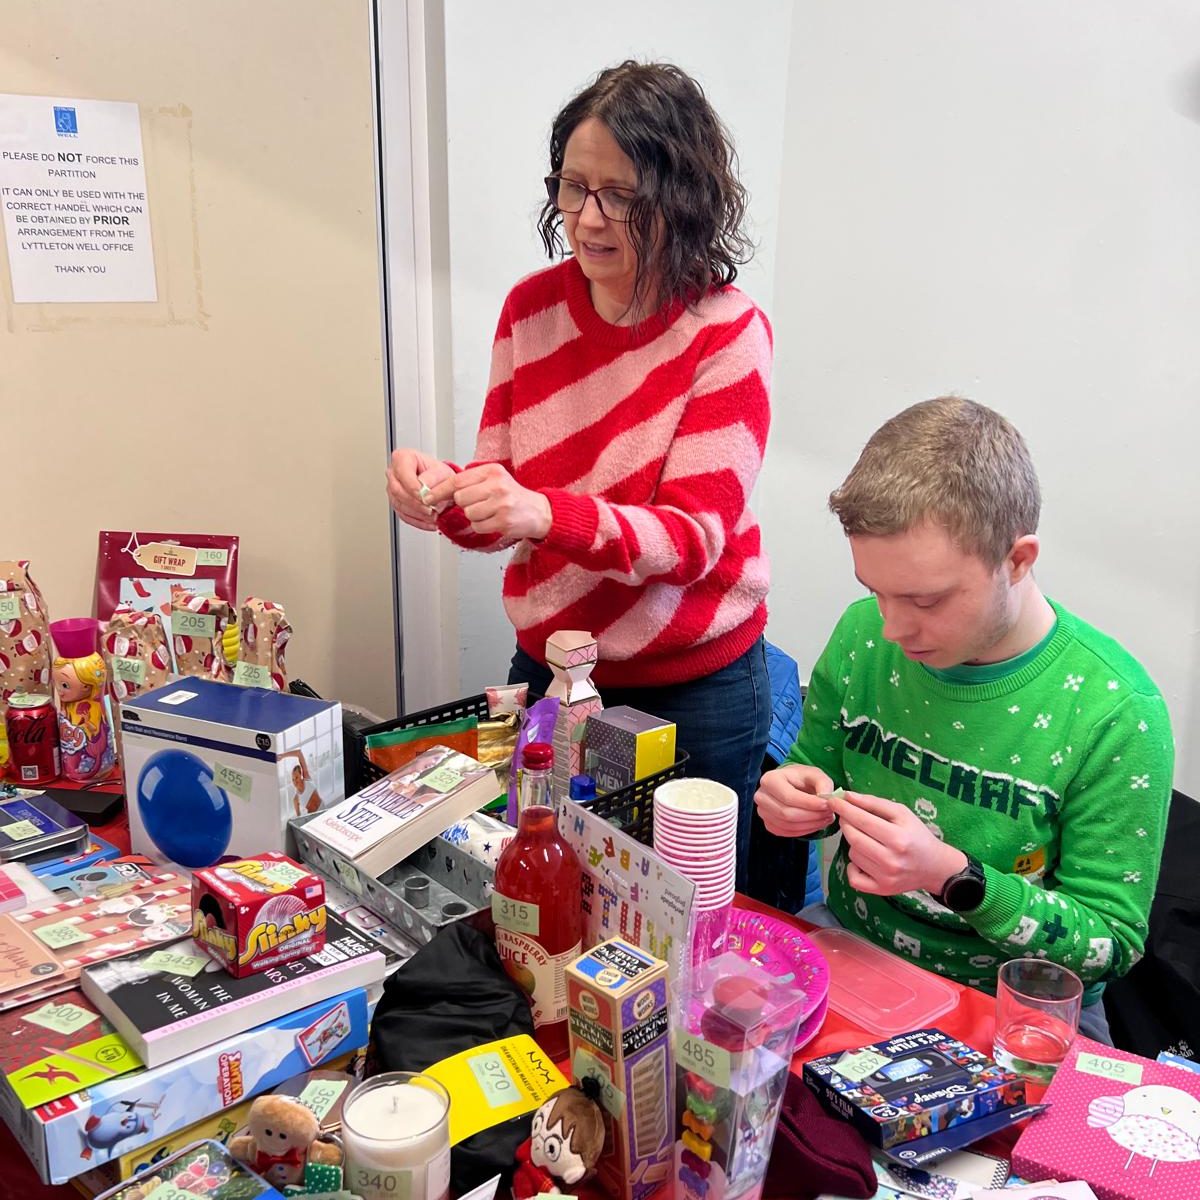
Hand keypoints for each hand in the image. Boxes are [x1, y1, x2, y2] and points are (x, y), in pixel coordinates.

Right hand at [386, 448, 456, 531]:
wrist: (442, 485)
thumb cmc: (439, 474)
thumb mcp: (442, 472)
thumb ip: (432, 478)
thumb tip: (423, 486)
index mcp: (402, 458)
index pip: (402, 473)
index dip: (413, 487)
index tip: (425, 496)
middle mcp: (394, 473)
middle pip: (398, 491)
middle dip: (416, 503)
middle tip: (431, 509)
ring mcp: (393, 489)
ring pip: (399, 505)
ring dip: (418, 514)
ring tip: (433, 515)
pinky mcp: (397, 503)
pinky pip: (403, 515)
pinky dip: (417, 521)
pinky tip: (429, 522)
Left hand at [427, 462, 551, 540]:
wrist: (539, 511)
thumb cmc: (513, 496)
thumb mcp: (494, 479)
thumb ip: (470, 481)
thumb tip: (438, 491)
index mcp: (492, 471)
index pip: (457, 480)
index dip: (439, 490)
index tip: (427, 496)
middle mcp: (497, 485)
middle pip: (460, 498)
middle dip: (464, 504)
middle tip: (478, 503)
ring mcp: (501, 504)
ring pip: (468, 513)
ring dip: (474, 516)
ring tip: (489, 512)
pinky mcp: (503, 521)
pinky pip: (478, 526)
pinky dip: (481, 526)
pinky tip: (494, 520)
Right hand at [754, 764, 837, 837]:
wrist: (791, 785)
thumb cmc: (801, 778)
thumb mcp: (815, 774)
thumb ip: (823, 783)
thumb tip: (825, 797)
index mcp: (770, 779)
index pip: (789, 796)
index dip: (809, 803)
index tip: (827, 805)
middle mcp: (762, 796)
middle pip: (787, 813)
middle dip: (812, 816)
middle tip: (829, 813)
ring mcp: (763, 812)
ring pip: (788, 825)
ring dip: (811, 825)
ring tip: (825, 818)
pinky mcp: (768, 824)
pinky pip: (787, 832)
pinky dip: (804, 831)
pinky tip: (815, 823)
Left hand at [830, 791, 967, 896]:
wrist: (934, 867)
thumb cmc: (917, 835)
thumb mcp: (902, 813)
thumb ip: (874, 803)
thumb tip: (848, 796)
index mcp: (898, 838)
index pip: (861, 820)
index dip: (844, 809)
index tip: (833, 801)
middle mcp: (891, 860)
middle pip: (853, 838)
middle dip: (846, 824)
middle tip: (849, 818)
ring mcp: (885, 878)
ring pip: (853, 854)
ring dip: (854, 844)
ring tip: (868, 840)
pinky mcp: (881, 890)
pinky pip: (853, 878)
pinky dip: (853, 867)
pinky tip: (864, 860)